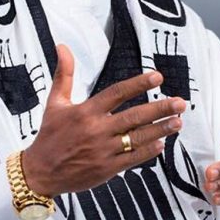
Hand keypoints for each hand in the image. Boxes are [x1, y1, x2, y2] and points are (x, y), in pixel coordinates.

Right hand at [22, 44, 186, 197]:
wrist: (40, 172)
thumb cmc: (49, 135)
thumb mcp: (55, 101)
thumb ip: (64, 74)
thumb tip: (62, 47)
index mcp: (86, 111)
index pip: (117, 93)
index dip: (139, 83)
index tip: (157, 76)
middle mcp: (97, 130)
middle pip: (134, 116)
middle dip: (160, 108)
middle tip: (180, 102)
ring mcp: (103, 151)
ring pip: (138, 138)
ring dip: (160, 130)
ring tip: (178, 121)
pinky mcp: (107, 169)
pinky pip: (133, 159)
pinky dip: (148, 152)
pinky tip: (161, 144)